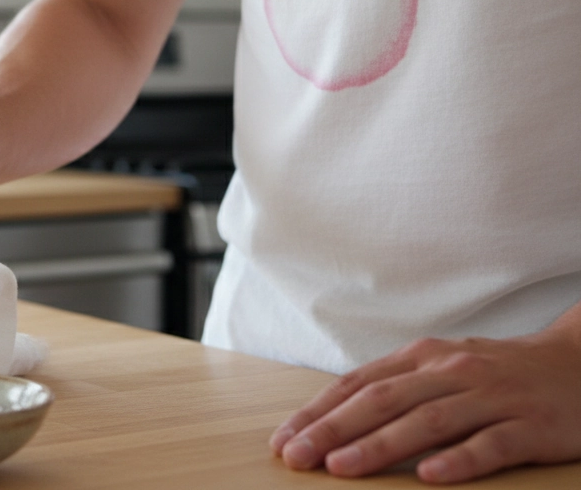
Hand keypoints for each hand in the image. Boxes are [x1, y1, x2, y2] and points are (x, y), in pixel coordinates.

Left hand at [269, 327, 580, 482]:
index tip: (283, 439)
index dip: (318, 412)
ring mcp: (492, 397)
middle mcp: (452, 372)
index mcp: (423, 358)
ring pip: (427, 420)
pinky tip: (429, 476)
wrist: (580, 363)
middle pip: (382, 401)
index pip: (358, 385)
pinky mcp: (532, 425)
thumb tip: (334, 416)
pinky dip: (458, 459)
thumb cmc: (498, 373)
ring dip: (379, 445)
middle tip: (296, 456)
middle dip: (332, 429)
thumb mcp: (442, 369)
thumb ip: (396, 388)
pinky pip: (491, 444)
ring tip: (341, 466)